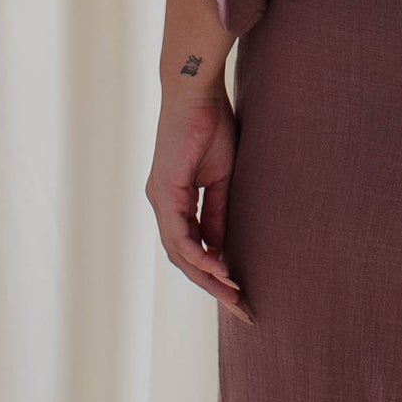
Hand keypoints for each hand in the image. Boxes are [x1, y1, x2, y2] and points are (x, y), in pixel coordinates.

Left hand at [145, 84, 253, 321]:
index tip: (240, 295)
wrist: (196, 92)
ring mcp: (160, 199)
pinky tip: (219, 270)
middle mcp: (162, 203)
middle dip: (213, 287)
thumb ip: (217, 214)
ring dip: (208, 278)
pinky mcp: (165, 191)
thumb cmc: (211, 126)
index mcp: (174, 200)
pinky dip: (199, 256)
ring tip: (234, 296)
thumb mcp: (221, 179)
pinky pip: (180, 235)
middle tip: (241, 310)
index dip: (214, 274)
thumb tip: (219, 250)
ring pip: (180, 254)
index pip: (192, 248)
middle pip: (183, 259)